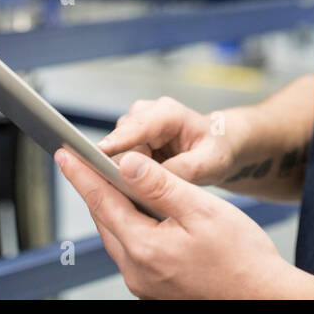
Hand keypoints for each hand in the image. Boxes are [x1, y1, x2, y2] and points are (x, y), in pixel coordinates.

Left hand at [55, 147, 304, 298]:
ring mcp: (144, 282)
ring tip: (109, 179)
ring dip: (112, 206)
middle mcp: (137, 270)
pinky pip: (132, 249)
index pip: (102, 201)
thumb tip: (126, 163)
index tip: (65, 154)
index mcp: (144, 248)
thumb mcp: (201, 210)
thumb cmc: (241, 257)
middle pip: (105, 219)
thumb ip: (160, 185)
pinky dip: (129, 224)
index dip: (82, 173)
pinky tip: (138, 210)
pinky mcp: (154, 286)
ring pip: (117, 234)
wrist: (262, 296)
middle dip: (94, 187)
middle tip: (81, 160)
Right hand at [96, 96, 245, 186]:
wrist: (216, 147)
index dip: (114, 143)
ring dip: (125, 178)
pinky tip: (141, 193)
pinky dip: (127, 180)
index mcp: (166, 113)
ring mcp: (133, 129)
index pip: (135, 128)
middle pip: (119, 146)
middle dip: (122, 172)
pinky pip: (119, 164)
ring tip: (144, 198)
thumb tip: (152, 181)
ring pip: (116, 157)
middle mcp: (143, 115)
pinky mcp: (128, 143)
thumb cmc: (215, 150)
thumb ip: (181, 170)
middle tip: (133, 200)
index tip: (96, 156)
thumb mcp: (208, 163)